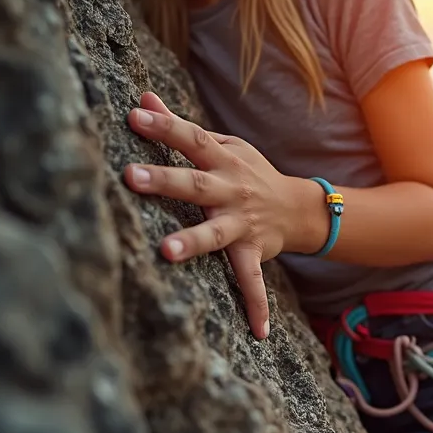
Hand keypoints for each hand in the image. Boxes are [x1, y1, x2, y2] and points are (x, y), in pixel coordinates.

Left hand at [123, 92, 298, 339]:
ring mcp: (243, 224)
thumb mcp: (224, 147)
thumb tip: (143, 99)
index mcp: (224, 162)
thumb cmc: (250, 174)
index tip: (135, 116)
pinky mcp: (253, 253)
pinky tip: (259, 333)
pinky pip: (254, 282)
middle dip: (165, 181)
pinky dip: (258, 306)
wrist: (301, 208)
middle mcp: (233, 191)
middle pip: (196, 185)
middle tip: (131, 177)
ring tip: (166, 252)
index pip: (191, 140)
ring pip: (216, 235)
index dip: (165, 127)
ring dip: (193, 242)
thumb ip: (183, 128)